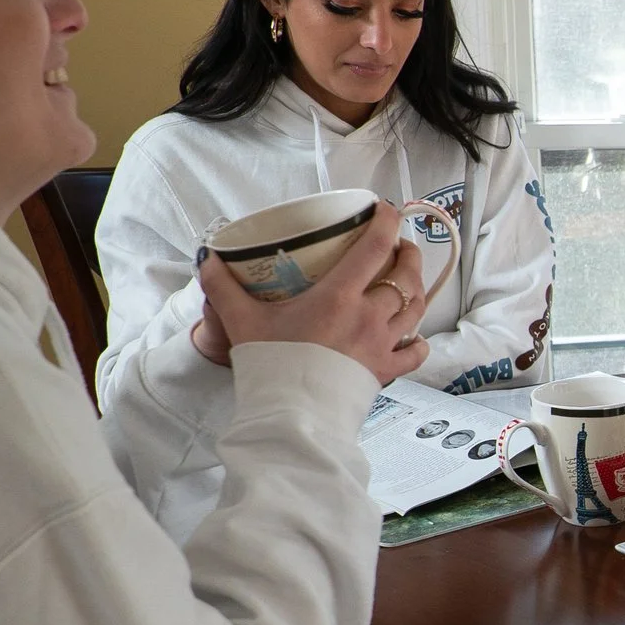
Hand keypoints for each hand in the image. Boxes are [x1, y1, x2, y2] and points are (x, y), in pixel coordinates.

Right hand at [196, 202, 430, 384]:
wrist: (291, 415)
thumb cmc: (270, 365)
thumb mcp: (241, 320)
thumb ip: (222, 286)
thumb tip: (207, 258)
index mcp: (339, 296)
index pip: (375, 246)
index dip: (387, 221)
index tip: (386, 209)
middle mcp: (369, 316)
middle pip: (405, 276)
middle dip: (407, 254)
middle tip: (399, 244)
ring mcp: (381, 344)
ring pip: (416, 308)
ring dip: (417, 288)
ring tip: (409, 278)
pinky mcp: (385, 371)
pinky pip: (415, 353)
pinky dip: (418, 342)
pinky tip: (413, 336)